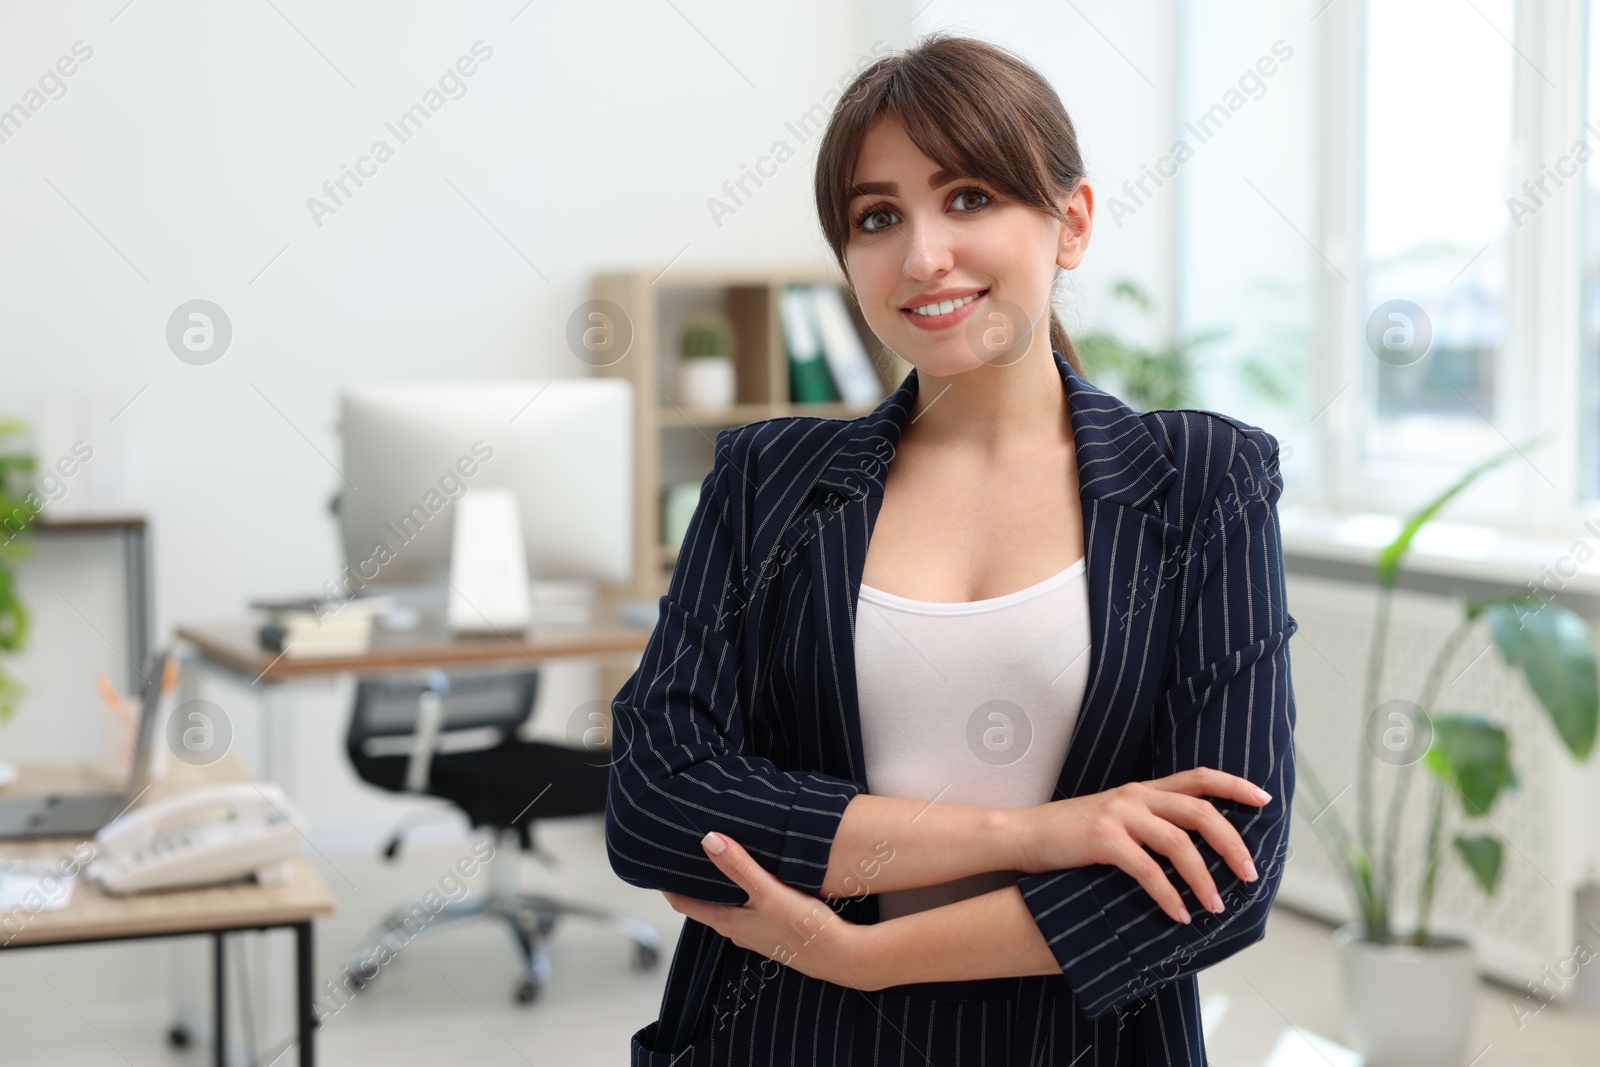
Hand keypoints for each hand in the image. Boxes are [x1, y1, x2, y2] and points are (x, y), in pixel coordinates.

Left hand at [663, 832, 872, 989]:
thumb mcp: (769, 892)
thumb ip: (739, 867)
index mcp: (729, 922)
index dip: (670, 885)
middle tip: (685, 858)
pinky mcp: (776, 933)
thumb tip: (708, 840)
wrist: (842, 956)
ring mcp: (758, 934)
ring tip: (718, 865)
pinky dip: (744, 896)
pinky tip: (756, 884)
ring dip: (722, 890)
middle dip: (696, 884)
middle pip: (707, 905)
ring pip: (730, 908)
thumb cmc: (804, 929)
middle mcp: (739, 931)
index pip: (686, 904)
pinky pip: (750, 911)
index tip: (656, 866)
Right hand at [1015, 768, 1271, 923]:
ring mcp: (1119, 815)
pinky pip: (1148, 870)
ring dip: (1204, 878)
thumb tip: (1188, 851)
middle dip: (1233, 844)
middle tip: (1249, 874)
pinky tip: (1179, 914)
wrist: (1021, 834)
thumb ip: (1146, 824)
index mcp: (1142, 790)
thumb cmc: (1068, 834)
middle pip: (1201, 813)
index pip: (1199, 777)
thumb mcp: (1112, 818)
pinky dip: (1169, 895)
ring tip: (1216, 906)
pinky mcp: (1102, 839)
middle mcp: (1135, 797)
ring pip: (1180, 844)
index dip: (1235, 786)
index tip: (1264, 799)